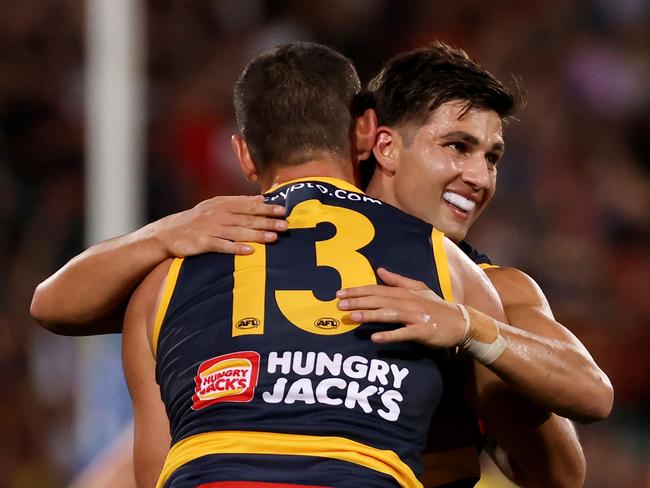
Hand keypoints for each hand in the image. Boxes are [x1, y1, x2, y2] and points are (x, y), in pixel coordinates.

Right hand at [149, 195, 286, 256]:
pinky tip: (250, 252)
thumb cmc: (196, 221)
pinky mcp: (203, 243)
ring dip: (258, 235)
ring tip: (274, 238)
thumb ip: (238, 203)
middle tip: (285, 225)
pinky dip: (236, 248)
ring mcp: (211, 228)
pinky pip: (223, 246)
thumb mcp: (215, 206)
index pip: (249, 204)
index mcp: (222, 204)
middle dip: (268, 221)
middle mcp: (218, 214)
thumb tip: (262, 199)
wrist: (168, 233)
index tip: (283, 210)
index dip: (267, 207)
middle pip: (247, 218)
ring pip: (239, 231)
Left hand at [336, 268, 465, 347]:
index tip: (340, 294)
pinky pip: (403, 333)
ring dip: (369, 315)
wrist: (460, 322)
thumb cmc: (436, 306)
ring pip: (388, 314)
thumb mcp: (418, 288)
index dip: (357, 291)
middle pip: (378, 300)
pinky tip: (375, 338)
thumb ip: (398, 280)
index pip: (376, 289)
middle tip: (339, 306)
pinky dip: (389, 335)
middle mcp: (407, 302)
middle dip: (358, 302)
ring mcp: (415, 316)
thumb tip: (379, 270)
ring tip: (352, 318)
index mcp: (404, 292)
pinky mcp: (422, 331)